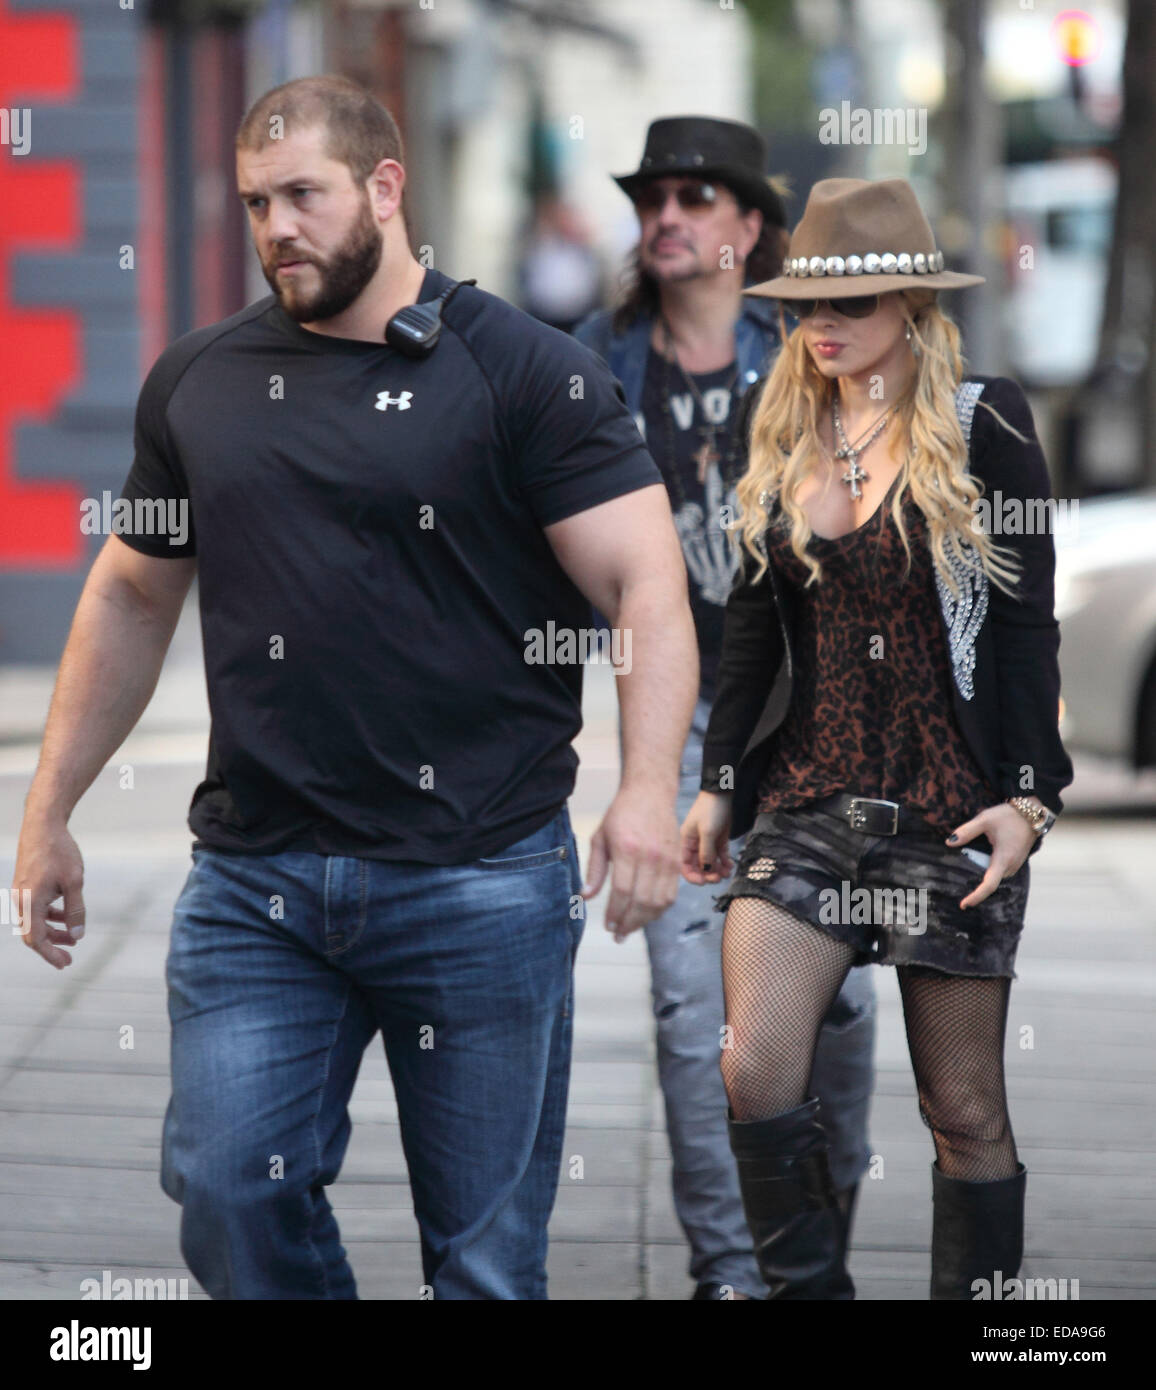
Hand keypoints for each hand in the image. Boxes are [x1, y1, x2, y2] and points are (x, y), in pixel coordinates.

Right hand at [12, 813, 85, 969]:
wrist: (43, 825)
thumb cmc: (59, 852)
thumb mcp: (74, 882)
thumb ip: (76, 910)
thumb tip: (77, 935)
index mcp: (30, 902)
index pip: (36, 939)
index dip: (50, 954)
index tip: (65, 964)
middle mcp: (20, 900)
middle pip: (33, 934)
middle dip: (52, 947)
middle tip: (70, 957)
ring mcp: (21, 892)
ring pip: (34, 921)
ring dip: (52, 931)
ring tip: (73, 937)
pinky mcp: (26, 885)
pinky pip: (35, 909)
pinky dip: (49, 916)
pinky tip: (66, 915)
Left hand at [582, 788, 680, 941]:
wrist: (651, 793)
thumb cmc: (622, 814)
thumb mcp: (600, 838)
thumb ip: (594, 870)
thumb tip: (586, 897)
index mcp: (627, 849)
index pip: (623, 892)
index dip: (615, 913)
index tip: (608, 925)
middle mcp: (650, 857)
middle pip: (642, 902)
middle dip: (629, 923)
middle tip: (618, 934)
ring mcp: (667, 860)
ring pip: (659, 902)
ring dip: (645, 921)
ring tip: (631, 927)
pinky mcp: (677, 861)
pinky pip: (672, 894)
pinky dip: (660, 909)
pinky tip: (647, 914)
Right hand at [680, 790, 734, 885]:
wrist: (722, 793)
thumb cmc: (710, 810)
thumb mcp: (707, 832)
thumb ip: (706, 853)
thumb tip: (706, 871)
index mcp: (687, 842)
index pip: (685, 865)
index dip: (692, 876)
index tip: (703, 882)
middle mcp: (696, 845)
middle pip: (699, 867)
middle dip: (708, 874)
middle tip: (719, 878)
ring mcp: (708, 843)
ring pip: (711, 863)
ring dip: (718, 870)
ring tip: (727, 872)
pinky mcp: (719, 840)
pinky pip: (721, 856)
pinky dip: (725, 862)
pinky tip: (731, 865)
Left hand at [945, 802, 1036, 909]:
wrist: (1032, 813)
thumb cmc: (1009, 816)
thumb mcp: (985, 819)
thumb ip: (966, 831)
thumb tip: (949, 842)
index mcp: (1003, 859)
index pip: (989, 885)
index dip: (976, 896)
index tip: (964, 905)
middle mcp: (1011, 866)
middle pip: (990, 882)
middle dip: (974, 885)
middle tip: (955, 884)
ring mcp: (1015, 865)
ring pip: (994, 877)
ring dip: (981, 877)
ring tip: (964, 871)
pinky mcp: (1015, 862)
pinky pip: (999, 871)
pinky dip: (988, 871)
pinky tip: (978, 862)